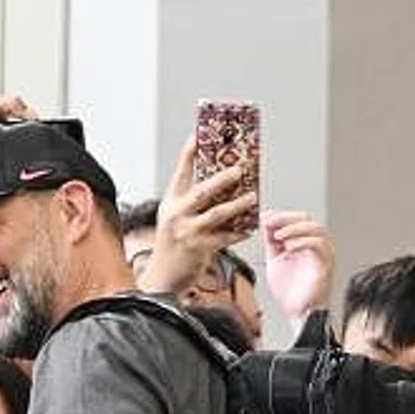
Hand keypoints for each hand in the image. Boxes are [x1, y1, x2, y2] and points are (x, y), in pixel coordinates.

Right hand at [139, 138, 256, 294]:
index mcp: (170, 202)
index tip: (198, 136)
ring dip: (238, 204)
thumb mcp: (173, 217)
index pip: (180, 173)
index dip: (188, 154)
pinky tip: (249, 227)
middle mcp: (176, 215)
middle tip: (240, 169)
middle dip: (222, 179)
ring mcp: (187, 232)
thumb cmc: (172, 243)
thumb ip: (190, 200)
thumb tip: (220, 181)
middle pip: (202, 192)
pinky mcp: (199, 248)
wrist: (162, 277)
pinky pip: (225, 237)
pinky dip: (240, 232)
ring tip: (253, 196)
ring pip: (217, 214)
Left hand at [261, 211, 335, 321]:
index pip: (297, 219)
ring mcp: (322, 254)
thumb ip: (272, 243)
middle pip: (307, 219)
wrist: (297, 312)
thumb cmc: (290, 291)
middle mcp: (315, 246)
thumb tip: (266, 224)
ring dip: (295, 228)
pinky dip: (303, 241)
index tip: (264, 217)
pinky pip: (319, 245)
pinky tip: (289, 247)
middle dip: (286, 218)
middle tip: (269, 222)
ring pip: (316, 229)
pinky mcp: (325, 264)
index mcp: (303, 243)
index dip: (281, 216)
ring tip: (278, 236)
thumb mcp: (275, 260)